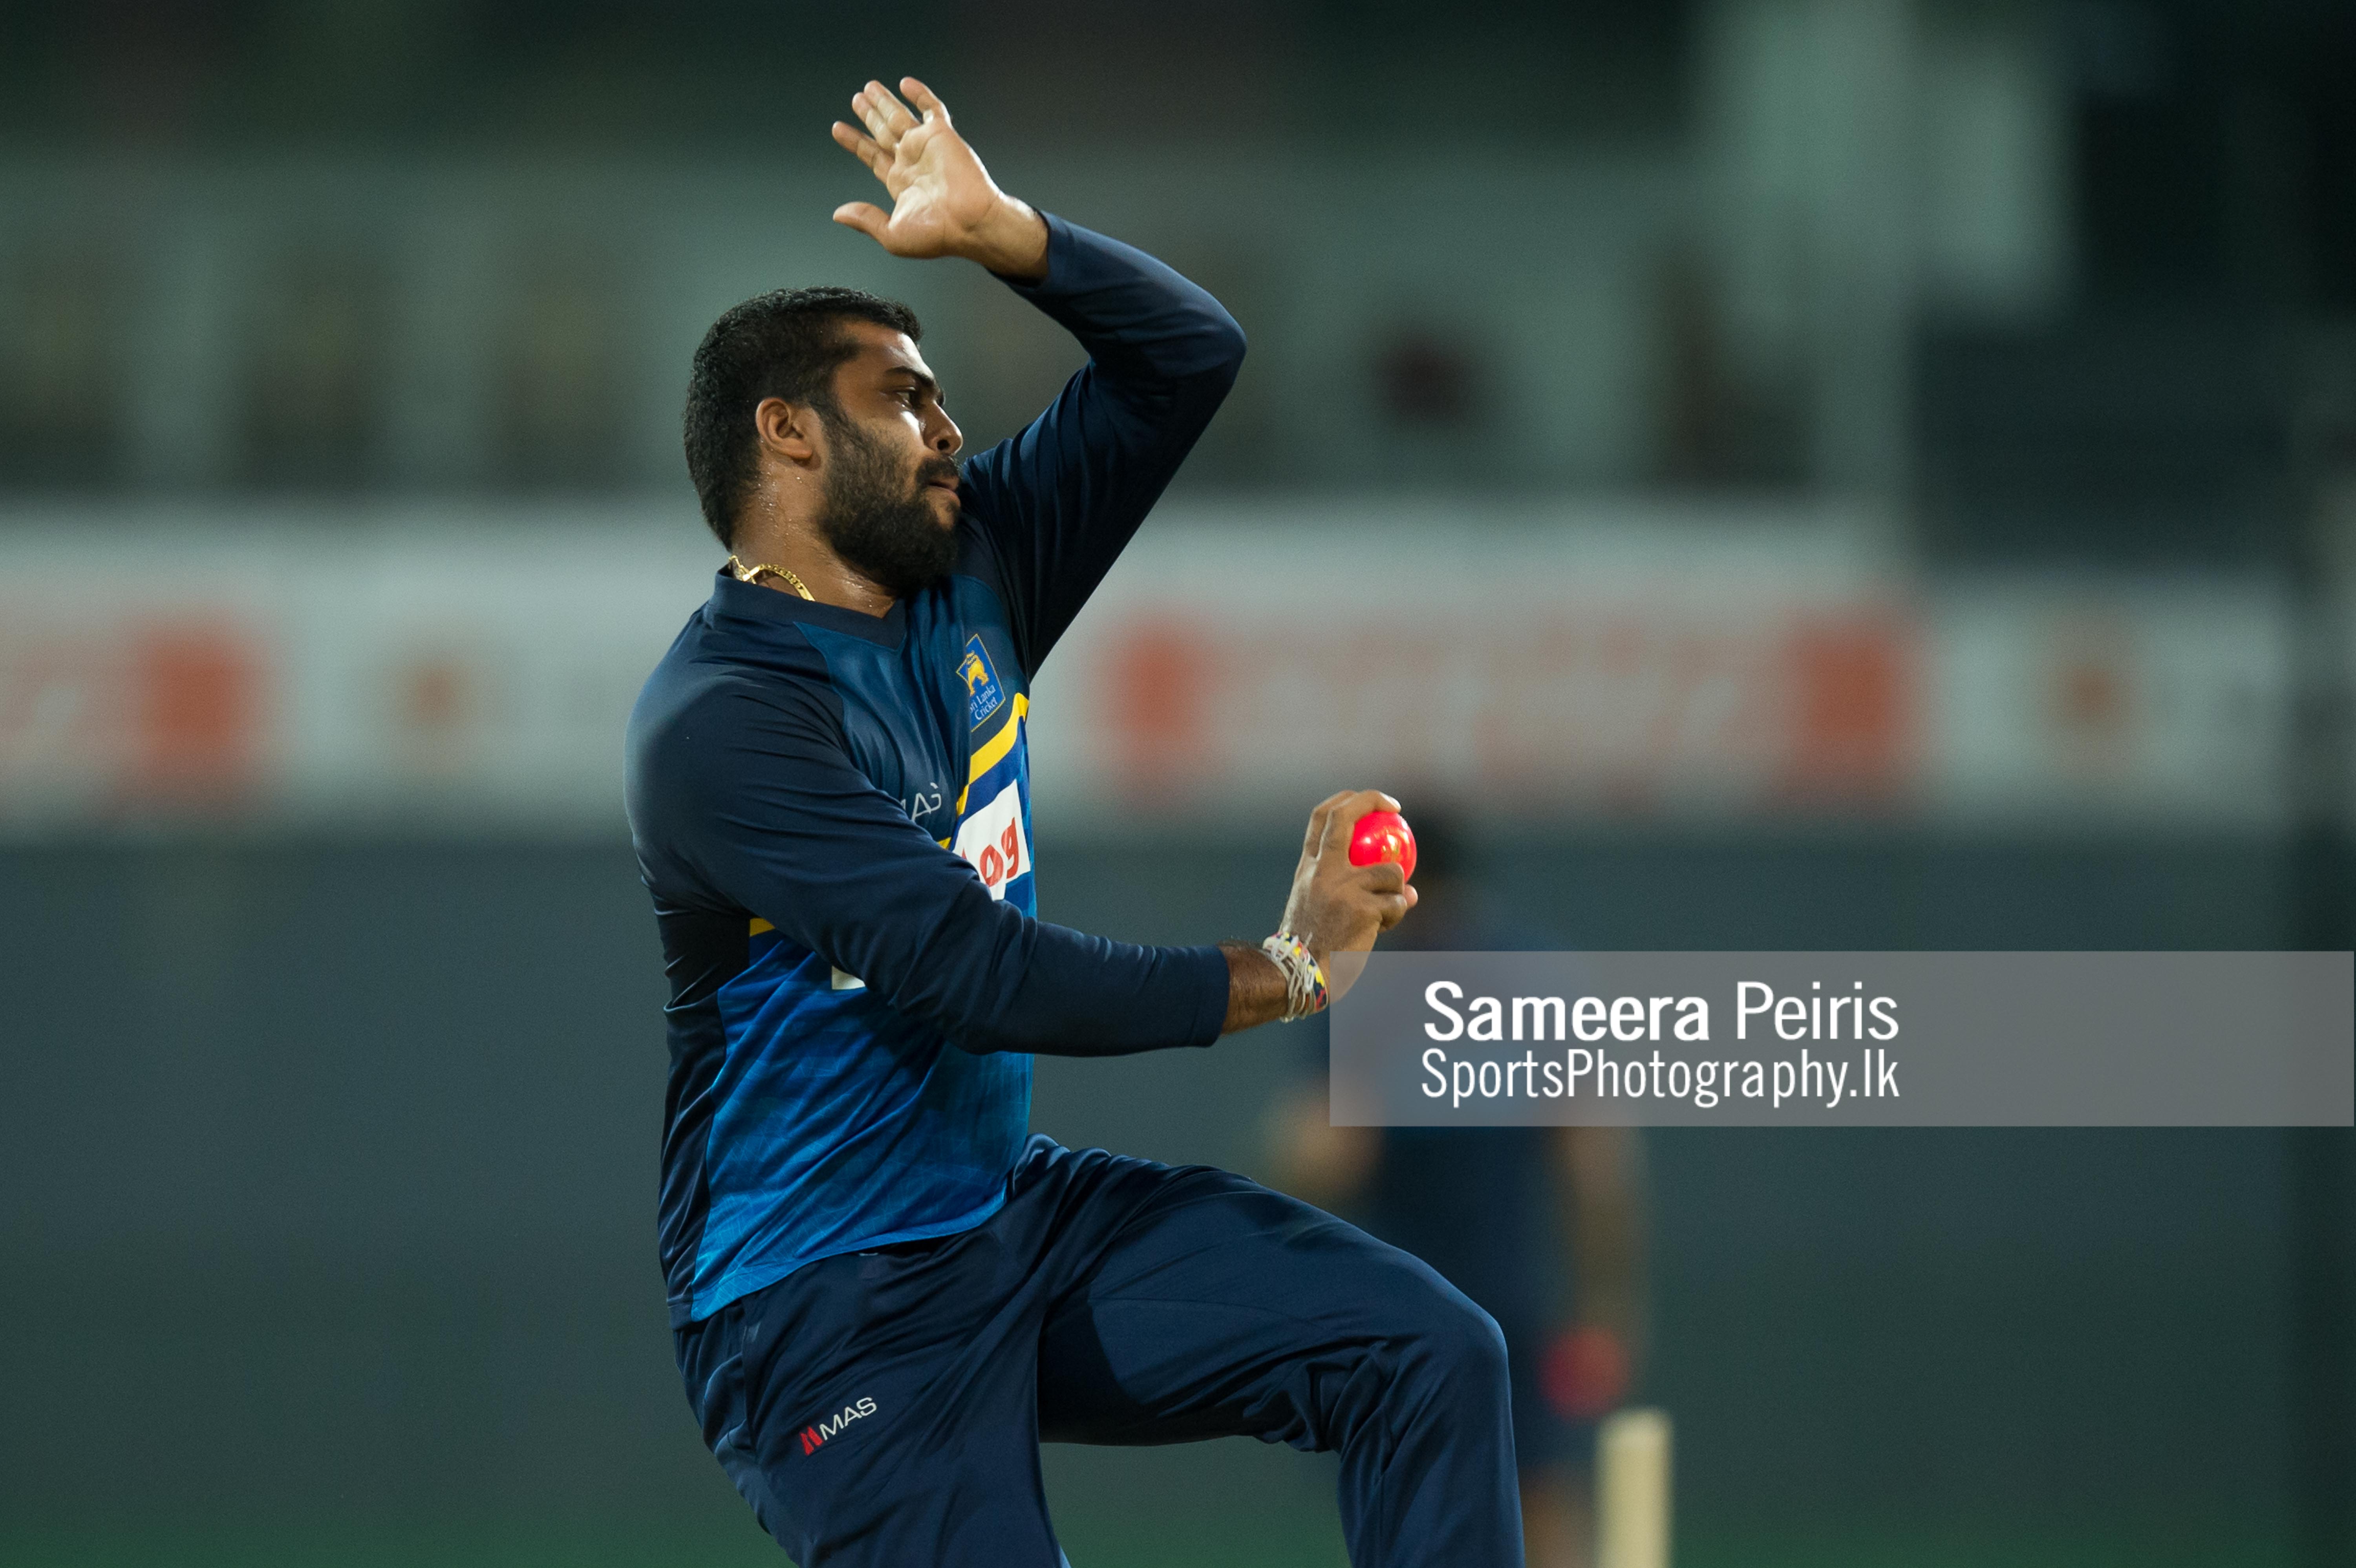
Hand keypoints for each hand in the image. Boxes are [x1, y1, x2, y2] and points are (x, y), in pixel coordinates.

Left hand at [830, 77, 1048, 279]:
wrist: (971, 222)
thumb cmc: (937, 234)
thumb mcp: (892, 234)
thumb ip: (865, 219)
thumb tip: (838, 214)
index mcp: (901, 183)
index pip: (873, 157)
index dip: (856, 142)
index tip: (838, 129)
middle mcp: (912, 162)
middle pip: (884, 133)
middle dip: (870, 116)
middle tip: (857, 99)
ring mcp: (927, 146)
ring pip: (901, 117)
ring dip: (885, 102)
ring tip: (869, 88)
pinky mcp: (942, 135)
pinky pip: (931, 108)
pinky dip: (920, 94)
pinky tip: (906, 83)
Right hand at [1281, 789, 1417, 969]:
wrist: (1303, 974)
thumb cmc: (1314, 945)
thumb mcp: (1320, 907)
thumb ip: (1354, 890)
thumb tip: (1408, 888)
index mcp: (1308, 869)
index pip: (1320, 819)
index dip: (1346, 800)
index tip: (1367, 799)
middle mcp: (1322, 871)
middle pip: (1344, 819)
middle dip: (1371, 801)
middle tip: (1395, 808)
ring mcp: (1342, 887)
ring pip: (1390, 871)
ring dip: (1397, 890)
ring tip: (1388, 909)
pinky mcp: (1362, 908)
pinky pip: (1396, 903)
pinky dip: (1396, 914)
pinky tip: (1384, 927)